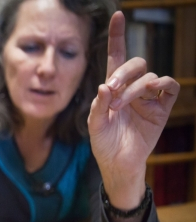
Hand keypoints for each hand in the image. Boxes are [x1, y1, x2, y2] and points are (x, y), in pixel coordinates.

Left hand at [87, 11, 179, 209]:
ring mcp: (149, 97)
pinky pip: (168, 86)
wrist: (118, 164)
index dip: (117, 37)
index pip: (116, 57)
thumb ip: (98, 105)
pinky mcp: (163, 107)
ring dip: (134, 88)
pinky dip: (160, 85)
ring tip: (119, 107)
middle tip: (111, 91)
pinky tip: (149, 93)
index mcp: (113, 89)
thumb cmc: (104, 144)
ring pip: (149, 76)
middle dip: (123, 73)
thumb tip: (104, 84)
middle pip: (135, 63)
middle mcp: (132, 89)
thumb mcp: (94, 125)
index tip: (118, 16)